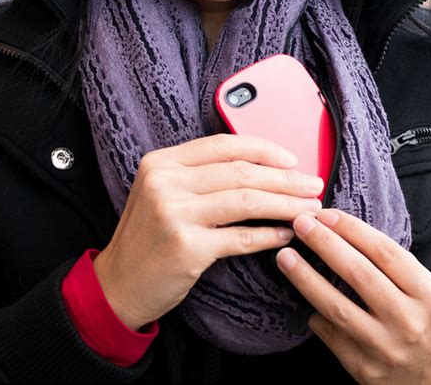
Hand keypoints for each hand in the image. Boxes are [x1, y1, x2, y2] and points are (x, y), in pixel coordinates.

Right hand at [93, 133, 323, 330]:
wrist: (117, 285)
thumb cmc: (148, 237)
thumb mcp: (161, 192)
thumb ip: (198, 174)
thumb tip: (261, 166)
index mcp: (161, 162)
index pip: (223, 145)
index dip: (263, 149)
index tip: (292, 160)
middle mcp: (166, 183)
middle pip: (241, 172)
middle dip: (285, 179)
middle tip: (314, 185)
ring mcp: (175, 214)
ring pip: (246, 201)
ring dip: (285, 205)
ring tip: (309, 210)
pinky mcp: (187, 248)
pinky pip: (241, 238)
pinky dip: (269, 235)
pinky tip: (287, 235)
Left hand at [276, 209, 430, 383]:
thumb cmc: (426, 320)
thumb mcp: (423, 288)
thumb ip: (390, 264)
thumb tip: (340, 229)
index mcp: (426, 294)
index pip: (384, 252)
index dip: (351, 229)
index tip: (325, 214)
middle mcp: (408, 321)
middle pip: (359, 274)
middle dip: (324, 244)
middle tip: (300, 225)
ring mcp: (385, 348)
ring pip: (337, 307)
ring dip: (305, 278)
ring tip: (285, 257)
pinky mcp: (365, 369)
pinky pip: (330, 335)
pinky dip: (314, 313)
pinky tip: (300, 297)